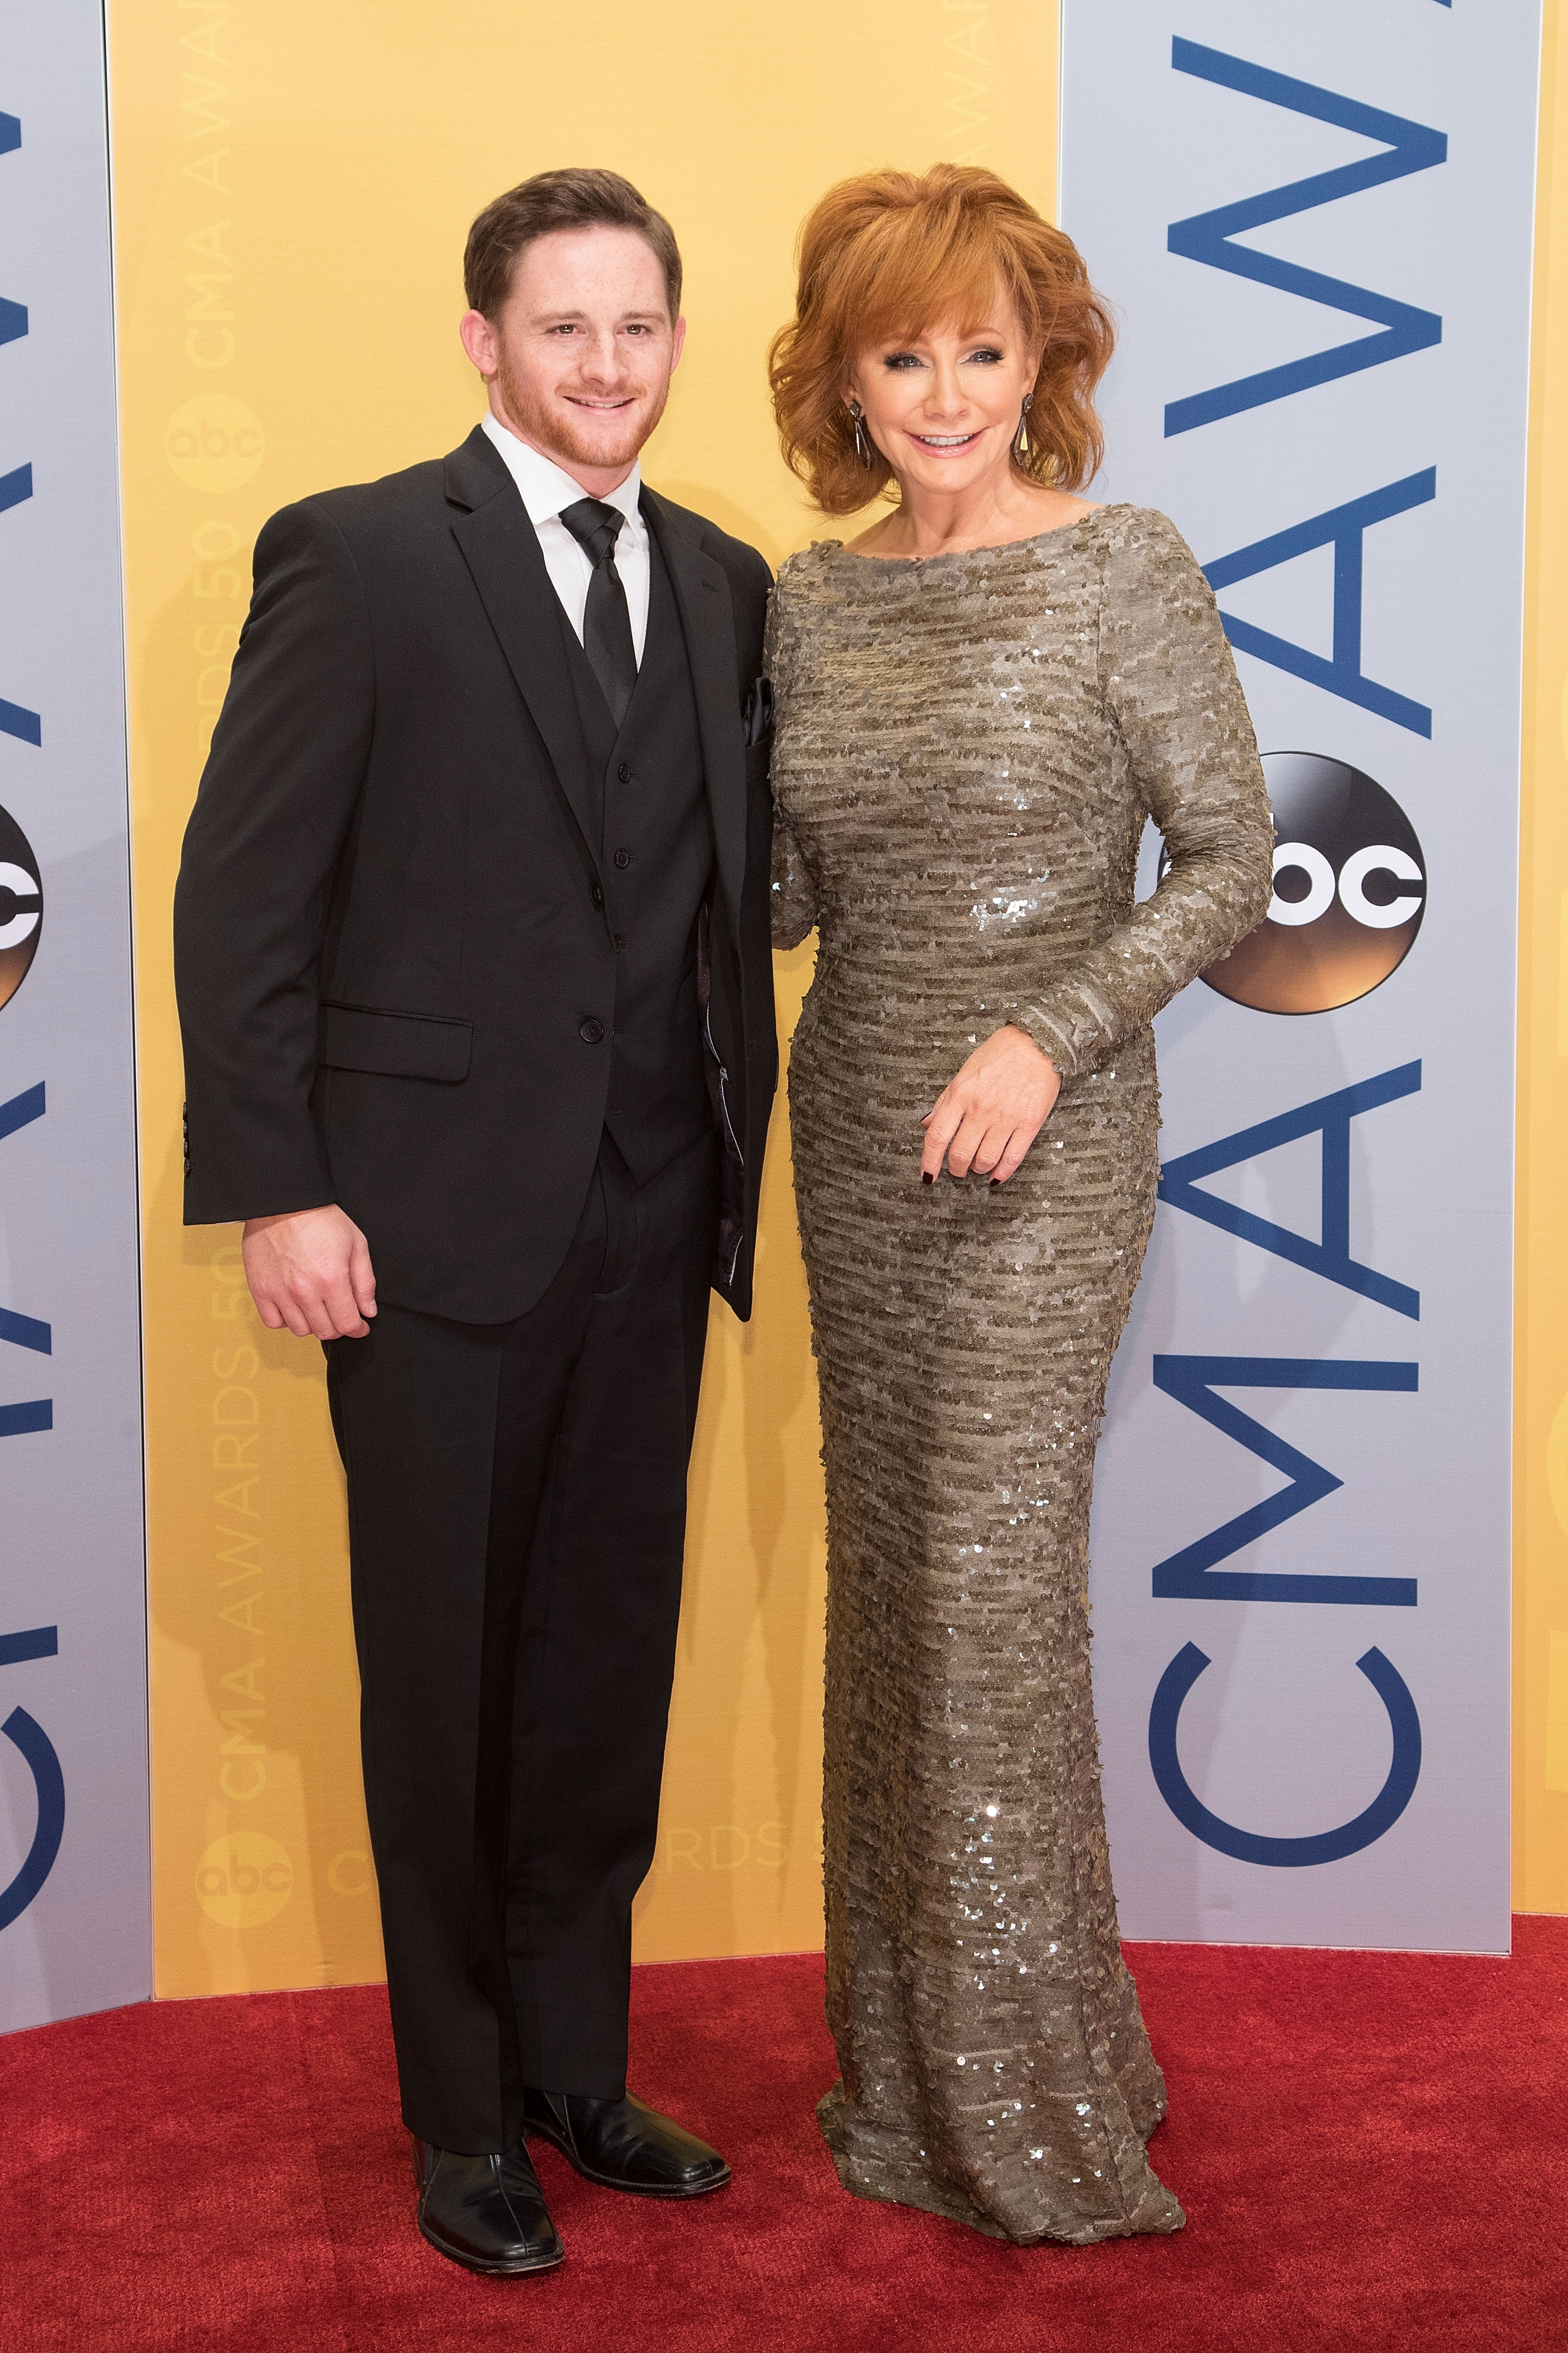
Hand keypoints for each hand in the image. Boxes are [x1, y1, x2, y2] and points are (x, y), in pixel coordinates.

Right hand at [242, 1204, 376, 1339]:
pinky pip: (273, 1322)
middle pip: (325, 1331)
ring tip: (318, 1309)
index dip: (358, 1329)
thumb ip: (365, 1282)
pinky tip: (294, 1307)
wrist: (284, 1202)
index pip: (347, 1324)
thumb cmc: (322, 1218)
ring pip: (300, 1330)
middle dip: (338, 1327)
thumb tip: (368, 1311)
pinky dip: (286, 1320)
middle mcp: (305, 1292)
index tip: (360, 1326)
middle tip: (340, 1315)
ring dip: (313, 1325)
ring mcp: (280, 1293)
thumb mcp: (356, 1244)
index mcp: (332, 1280)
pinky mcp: (260, 1289)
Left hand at [921, 1024, 1060, 1184]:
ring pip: (985, 1159)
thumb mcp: (964, 1073)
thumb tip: (928, 1124)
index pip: (937, 1136)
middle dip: (956, 1168)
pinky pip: (1012, 1158)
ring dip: (977, 1169)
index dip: (929, 1161)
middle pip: (960, 1153)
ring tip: (977, 1166)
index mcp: (961, 1094)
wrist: (1038, 1043)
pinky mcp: (1029, 1124)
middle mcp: (981, 1108)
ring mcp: (1006, 1117)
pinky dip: (1002, 1172)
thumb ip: (945, 1101)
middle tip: (957, 1169)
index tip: (928, 1174)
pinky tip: (996, 1176)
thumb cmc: (1000, 1055)